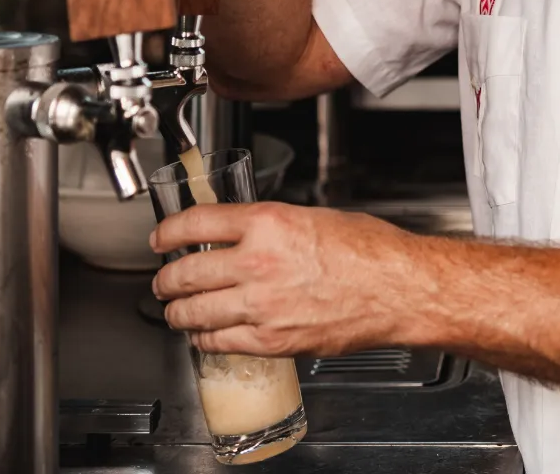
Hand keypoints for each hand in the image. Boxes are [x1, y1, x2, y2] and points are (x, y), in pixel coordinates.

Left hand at [150, 203, 421, 356]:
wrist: (397, 288)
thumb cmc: (370, 250)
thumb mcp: (315, 216)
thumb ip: (275, 226)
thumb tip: (249, 233)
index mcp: (268, 223)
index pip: (196, 223)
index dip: (169, 231)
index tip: (161, 236)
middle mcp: (257, 263)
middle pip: (186, 272)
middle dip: (167, 277)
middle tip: (164, 278)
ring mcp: (261, 306)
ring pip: (194, 312)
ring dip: (176, 311)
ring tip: (175, 309)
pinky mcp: (271, 340)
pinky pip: (219, 342)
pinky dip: (203, 339)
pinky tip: (203, 335)